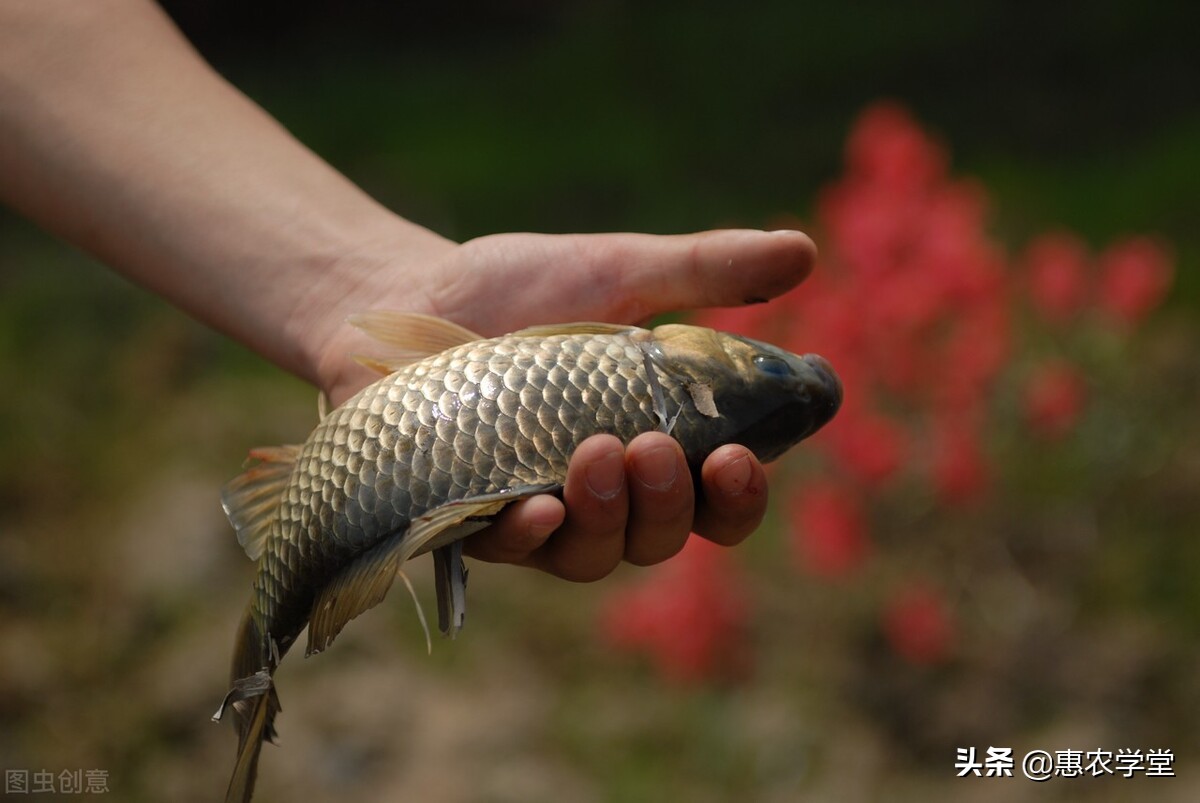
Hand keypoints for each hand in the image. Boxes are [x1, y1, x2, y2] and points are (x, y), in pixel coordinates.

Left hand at [313, 228, 814, 578]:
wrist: (407, 295)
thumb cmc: (519, 288)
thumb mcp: (620, 271)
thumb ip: (706, 271)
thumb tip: (803, 253)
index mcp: (653, 441)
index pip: (717, 499)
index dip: (739, 498)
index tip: (739, 460)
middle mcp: (605, 492)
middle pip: (661, 538)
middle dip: (669, 504)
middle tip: (652, 448)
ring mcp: (540, 509)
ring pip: (594, 555)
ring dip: (609, 518)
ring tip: (597, 455)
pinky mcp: (473, 518)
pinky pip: (512, 551)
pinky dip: (532, 535)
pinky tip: (538, 509)